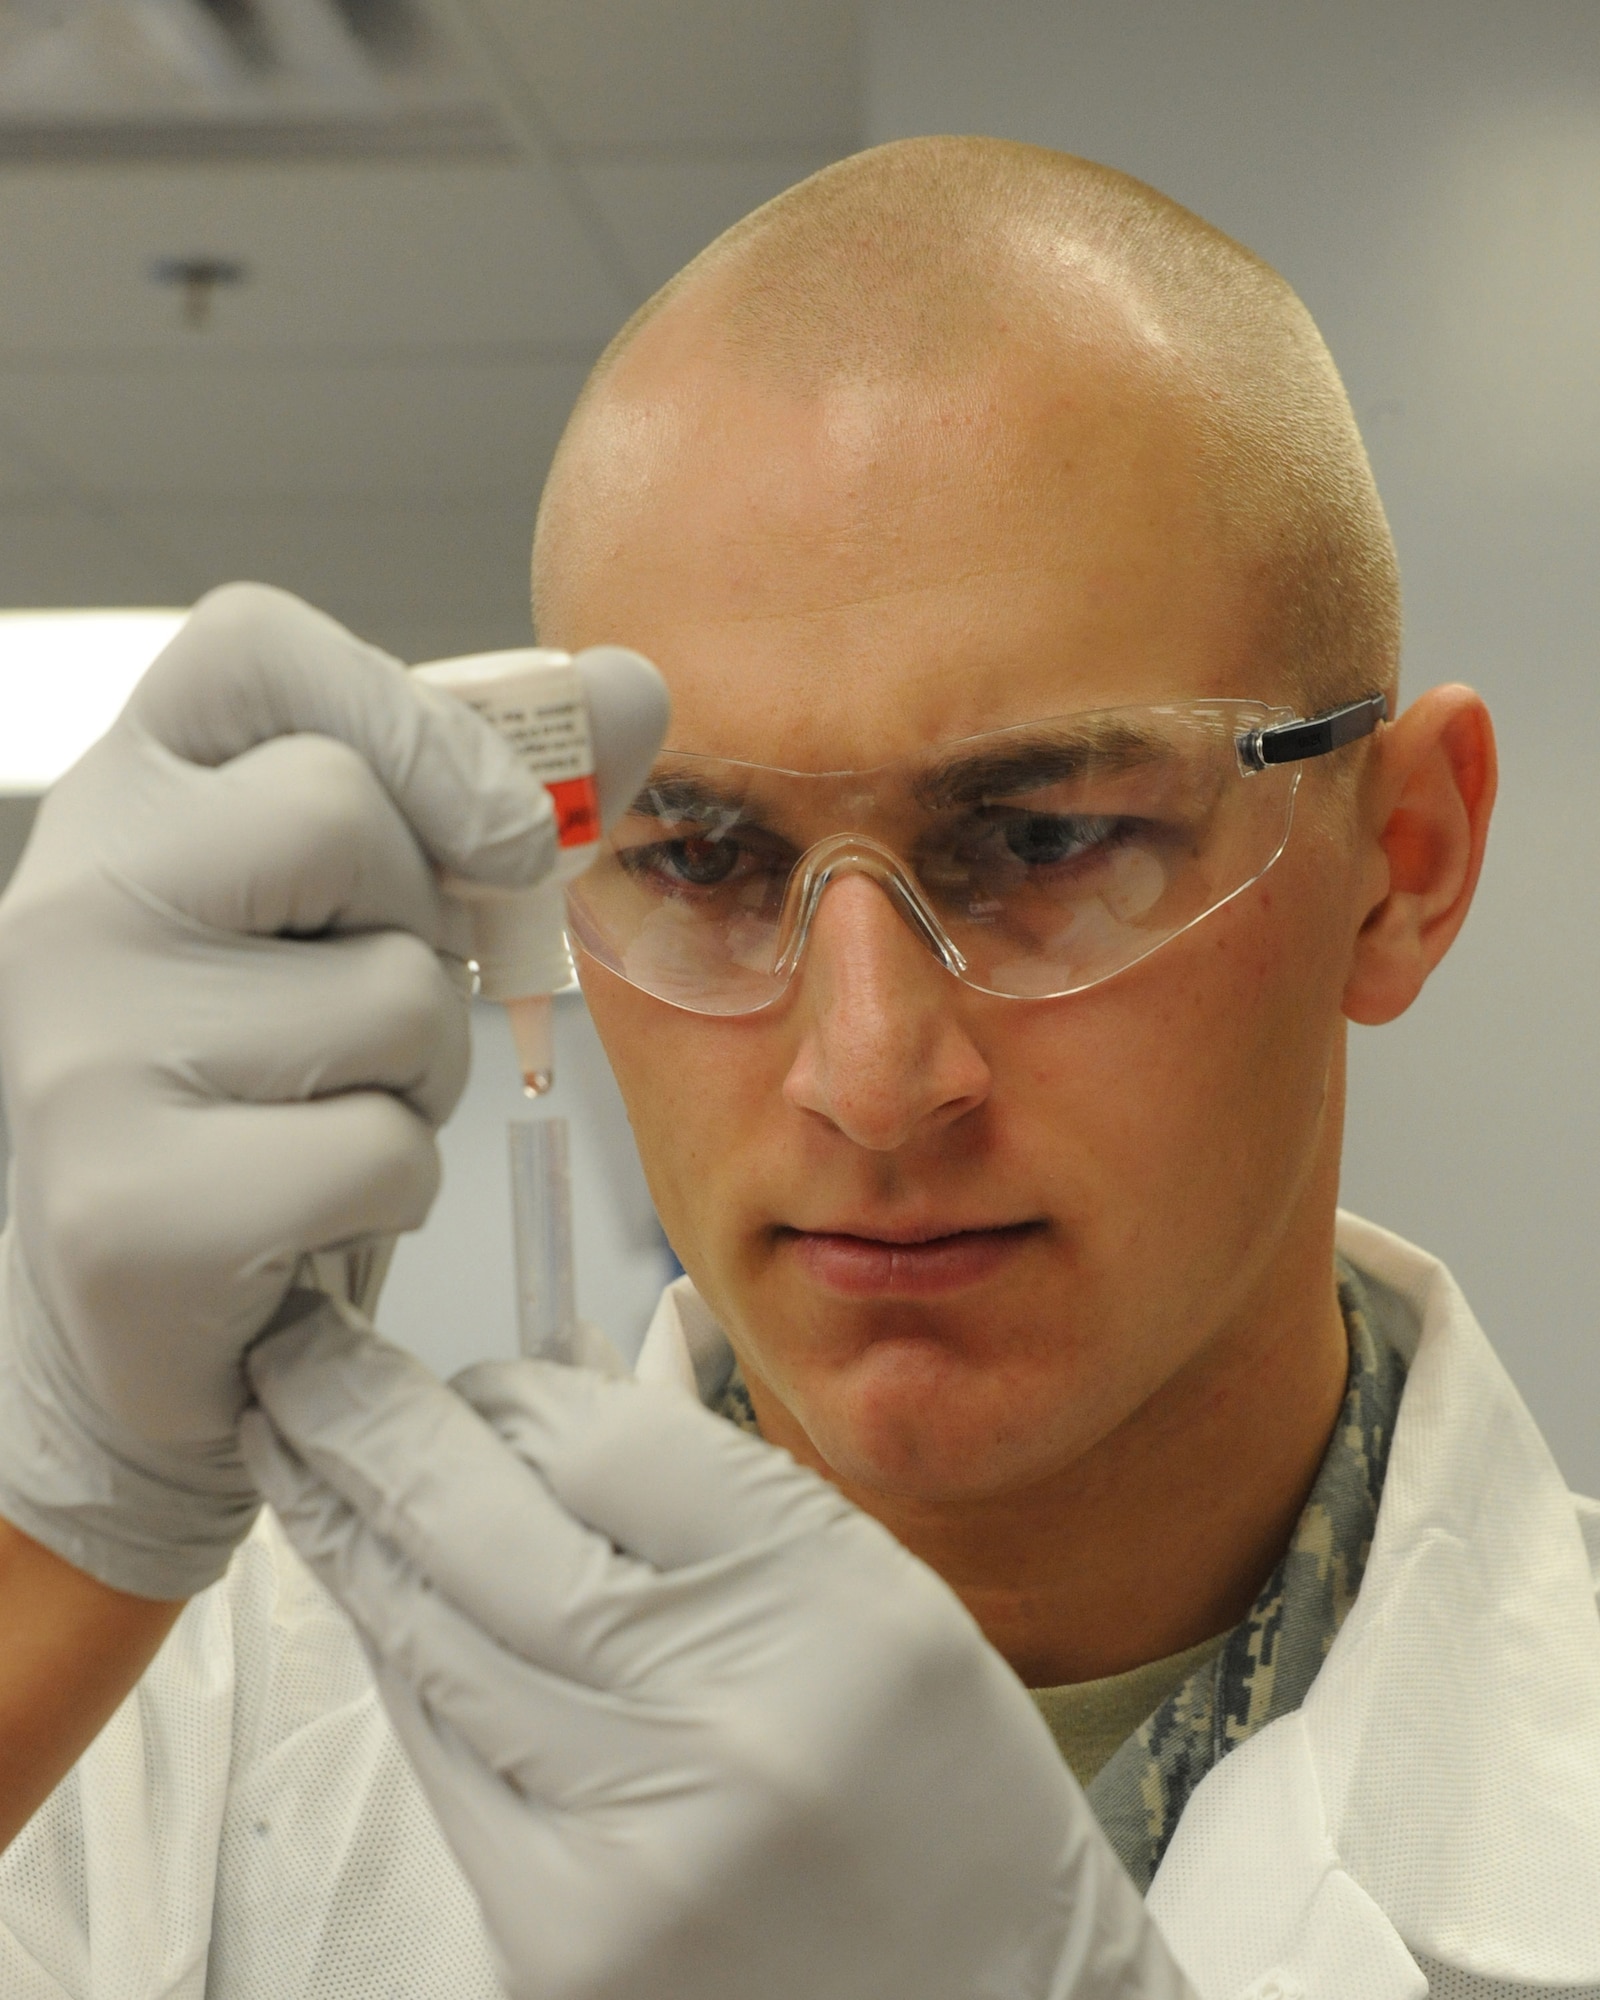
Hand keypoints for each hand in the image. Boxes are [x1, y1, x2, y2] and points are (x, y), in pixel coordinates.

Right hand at [0, 584, 664, 1598]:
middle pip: (347, 817)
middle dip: (425, 929)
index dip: (411, 717)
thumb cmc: (275, 1074)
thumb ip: (500, 793)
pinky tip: (303, 1205)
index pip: (255, 643)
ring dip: (419, 1070)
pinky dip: (391, 1182)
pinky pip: (379, 1150)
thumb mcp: (370, 907)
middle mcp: (73, 894)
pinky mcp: (126, 1208)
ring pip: (392, 997)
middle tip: (363, 1002)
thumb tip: (636, 685)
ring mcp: (83, 1050)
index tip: (488, 827)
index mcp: (130, 789)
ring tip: (323, 1106)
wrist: (156, 1299)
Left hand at [243, 1307, 1197, 1999]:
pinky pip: (443, 1757)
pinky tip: (373, 1590)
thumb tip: (546, 1408)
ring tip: (293, 1452)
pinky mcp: (560, 1944)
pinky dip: (405, 1657)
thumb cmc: (945, 1807)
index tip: (476, 1377)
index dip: (511, 1393)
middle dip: (362, 1427)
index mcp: (838, 1608)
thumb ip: (722, 1506)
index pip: (603, 1443)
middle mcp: (729, 1724)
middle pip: (480, 1529)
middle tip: (294, 1358)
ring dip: (350, 1533)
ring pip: (432, 1639)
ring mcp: (630, 1851)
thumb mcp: (887, 1609)